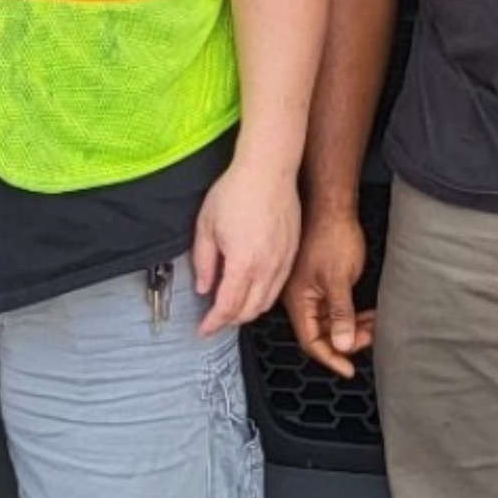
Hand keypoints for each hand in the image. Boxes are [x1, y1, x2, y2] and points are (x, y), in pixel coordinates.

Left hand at [193, 159, 299, 334]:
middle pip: (249, 311)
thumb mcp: (206, 226)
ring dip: (249, 311)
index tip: (204, 329)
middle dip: (230, 321)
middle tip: (215, 319)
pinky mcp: (293, 251)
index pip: (227, 307)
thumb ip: (204, 262)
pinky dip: (265, 296)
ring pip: (267, 302)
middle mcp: (267, 267)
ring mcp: (283, 260)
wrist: (269, 168)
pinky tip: (254, 289)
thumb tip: (205, 287)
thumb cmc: (237, 190)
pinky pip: (280, 285)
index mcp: (243, 263)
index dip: (213, 323)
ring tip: (234, 308)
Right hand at [284, 208, 373, 379]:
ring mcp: (311, 290)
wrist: (333, 205)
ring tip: (374, 325)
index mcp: (298, 301)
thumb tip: (343, 344)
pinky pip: (336, 307)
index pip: (311, 341)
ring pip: (331, 321)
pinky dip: (352, 314)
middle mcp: (301, 298)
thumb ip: (341, 314)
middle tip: (370, 337)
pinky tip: (368, 313)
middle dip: (346, 340)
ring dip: (352, 327)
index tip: (349, 369)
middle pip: (322, 333)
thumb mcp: (339, 279)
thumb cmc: (331, 235)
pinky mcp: (322, 281)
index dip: (331, 358)